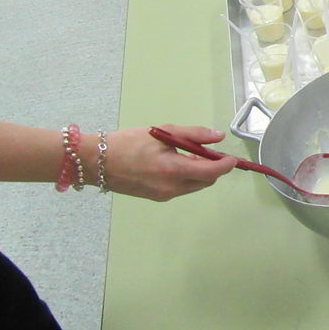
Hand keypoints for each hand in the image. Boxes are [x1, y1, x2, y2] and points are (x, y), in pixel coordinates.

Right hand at [100, 124, 236, 200]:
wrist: (97, 162)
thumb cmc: (126, 143)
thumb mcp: (162, 132)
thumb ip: (194, 135)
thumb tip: (218, 137)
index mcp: (173, 170)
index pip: (211, 172)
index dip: (225, 165)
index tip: (232, 158)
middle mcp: (170, 188)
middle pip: (205, 182)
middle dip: (213, 168)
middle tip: (209, 152)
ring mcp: (163, 195)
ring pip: (194, 186)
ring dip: (199, 173)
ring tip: (190, 155)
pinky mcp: (156, 198)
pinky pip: (181, 189)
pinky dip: (186, 177)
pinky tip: (176, 163)